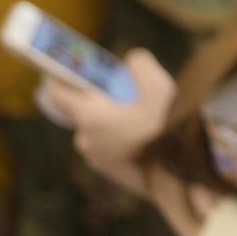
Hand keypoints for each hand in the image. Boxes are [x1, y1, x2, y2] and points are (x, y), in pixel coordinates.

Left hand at [41, 49, 176, 195]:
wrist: (178, 171)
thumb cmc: (165, 125)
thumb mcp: (158, 84)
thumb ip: (139, 64)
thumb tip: (131, 62)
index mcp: (90, 116)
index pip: (58, 95)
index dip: (58, 79)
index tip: (61, 69)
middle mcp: (86, 140)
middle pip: (83, 112)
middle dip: (100, 101)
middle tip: (126, 94)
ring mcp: (95, 159)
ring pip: (97, 131)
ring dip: (112, 122)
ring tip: (142, 120)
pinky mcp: (108, 172)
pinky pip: (108, 147)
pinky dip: (120, 139)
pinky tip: (144, 138)